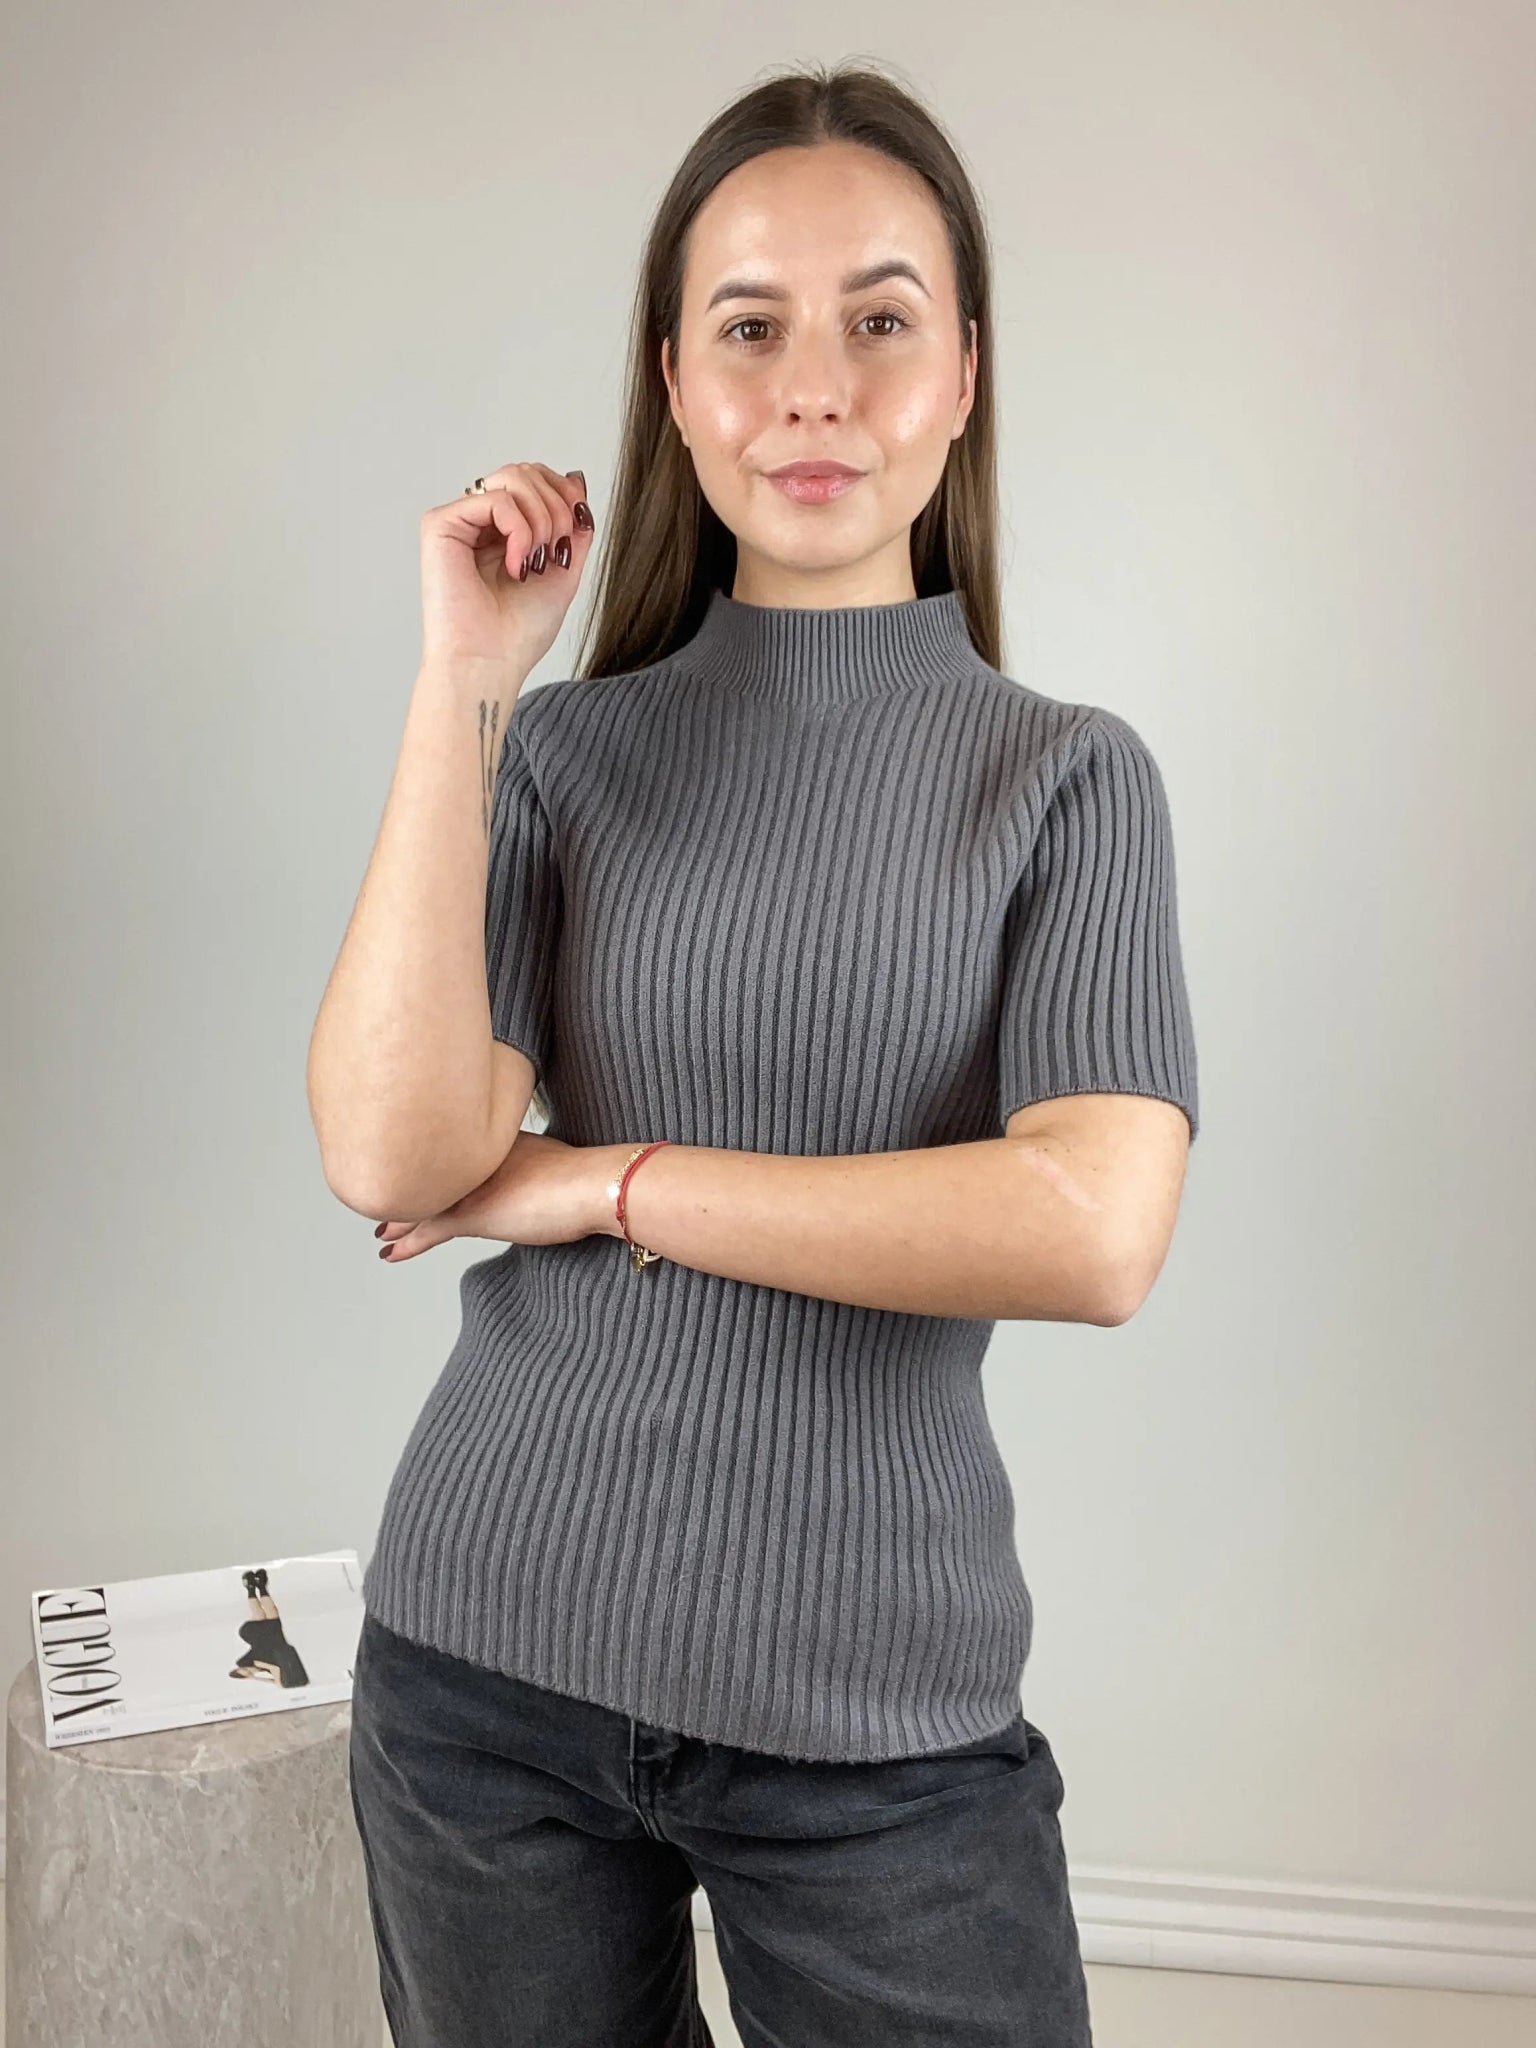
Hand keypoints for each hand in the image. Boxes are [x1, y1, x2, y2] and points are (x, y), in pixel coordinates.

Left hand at [376, 1133, 624, 1262]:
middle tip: (387, 1202)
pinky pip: (427, 1231)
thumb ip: (534, 1171)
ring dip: (400, 1220)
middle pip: (430, 1177)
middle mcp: (475, 1159)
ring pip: (423, 1205)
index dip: (433, 1170)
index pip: (455, 1159)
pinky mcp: (470, 1213)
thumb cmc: (585, 1178)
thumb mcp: (553, 1164)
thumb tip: (539, 1185)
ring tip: (383, 1231)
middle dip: (408, 1192)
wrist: (593, 1185)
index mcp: (496, 1142)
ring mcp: (470, 1185)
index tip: (423, 1177)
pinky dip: (407, 1244)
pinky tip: (390, 1252)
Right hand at [419, 460, 595, 672]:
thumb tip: (576, 480)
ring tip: (535, 560)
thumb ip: (573, 525)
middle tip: (556, 550)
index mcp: (503, 531)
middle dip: (557, 506)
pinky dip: (520, 530)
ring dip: (542, 518)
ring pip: (513, 477)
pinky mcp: (441, 524)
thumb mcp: (565, 569)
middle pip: (526, 471)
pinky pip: (497, 499)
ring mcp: (459, 521)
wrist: (490, 663)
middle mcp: (479, 522)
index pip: (536, 479)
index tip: (575, 530)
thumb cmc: (518, 633)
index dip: (564, 493)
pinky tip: (516, 566)